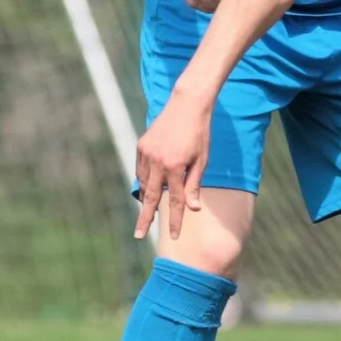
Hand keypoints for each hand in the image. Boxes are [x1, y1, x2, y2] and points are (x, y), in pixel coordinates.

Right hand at [134, 93, 211, 239]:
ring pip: (144, 182)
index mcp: (176, 167)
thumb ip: (194, 185)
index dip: (176, 220)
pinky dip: (145, 179)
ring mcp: (146, 153)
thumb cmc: (200, 134)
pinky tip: (149, 185)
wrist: (187, 105)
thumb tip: (193, 209)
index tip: (174, 236)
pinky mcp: (141, 146)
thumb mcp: (202, 160)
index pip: (176, 201)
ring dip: (147, 197)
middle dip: (145, 218)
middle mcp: (158, 162)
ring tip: (148, 211)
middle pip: (150, 198)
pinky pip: (141, 169)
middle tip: (138, 236)